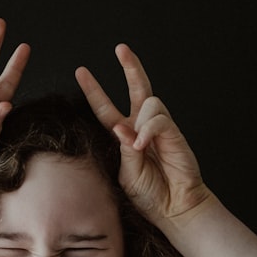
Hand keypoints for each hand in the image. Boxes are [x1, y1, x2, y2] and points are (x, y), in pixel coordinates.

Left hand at [75, 44, 208, 222]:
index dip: (94, 90)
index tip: (81, 72)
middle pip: (138, 88)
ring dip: (140, 122)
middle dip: (131, 67)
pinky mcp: (174, 134)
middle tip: (121, 48)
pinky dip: (149, 131)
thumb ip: (123, 150)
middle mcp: (142, 126)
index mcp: (124, 135)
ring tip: (139, 148)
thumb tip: (122, 128)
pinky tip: (144, 146)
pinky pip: (159, 120)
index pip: (105, 107)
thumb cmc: (148, 194)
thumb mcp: (125, 173)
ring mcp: (160, 128)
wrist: (174, 208)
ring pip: (149, 102)